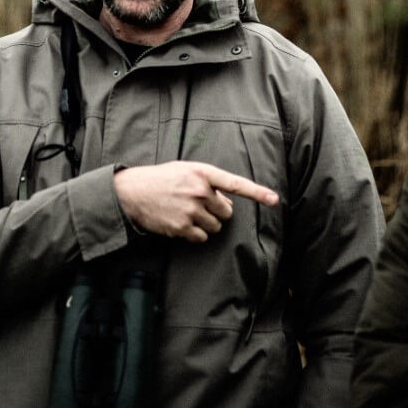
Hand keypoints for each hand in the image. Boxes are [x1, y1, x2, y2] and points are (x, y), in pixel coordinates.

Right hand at [114, 160, 278, 242]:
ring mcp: (191, 210)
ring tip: (187, 213)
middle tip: (200, 205)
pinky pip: (201, 238)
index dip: (257, 192)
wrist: (133, 191)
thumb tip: (227, 202)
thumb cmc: (162, 179)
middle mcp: (199, 191)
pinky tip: (182, 224)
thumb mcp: (185, 170)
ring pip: (216, 227)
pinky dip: (195, 235)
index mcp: (202, 173)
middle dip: (218, 212)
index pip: (236, 184)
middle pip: (227, 212)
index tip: (274, 199)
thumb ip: (208, 182)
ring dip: (206, 224)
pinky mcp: (182, 227)